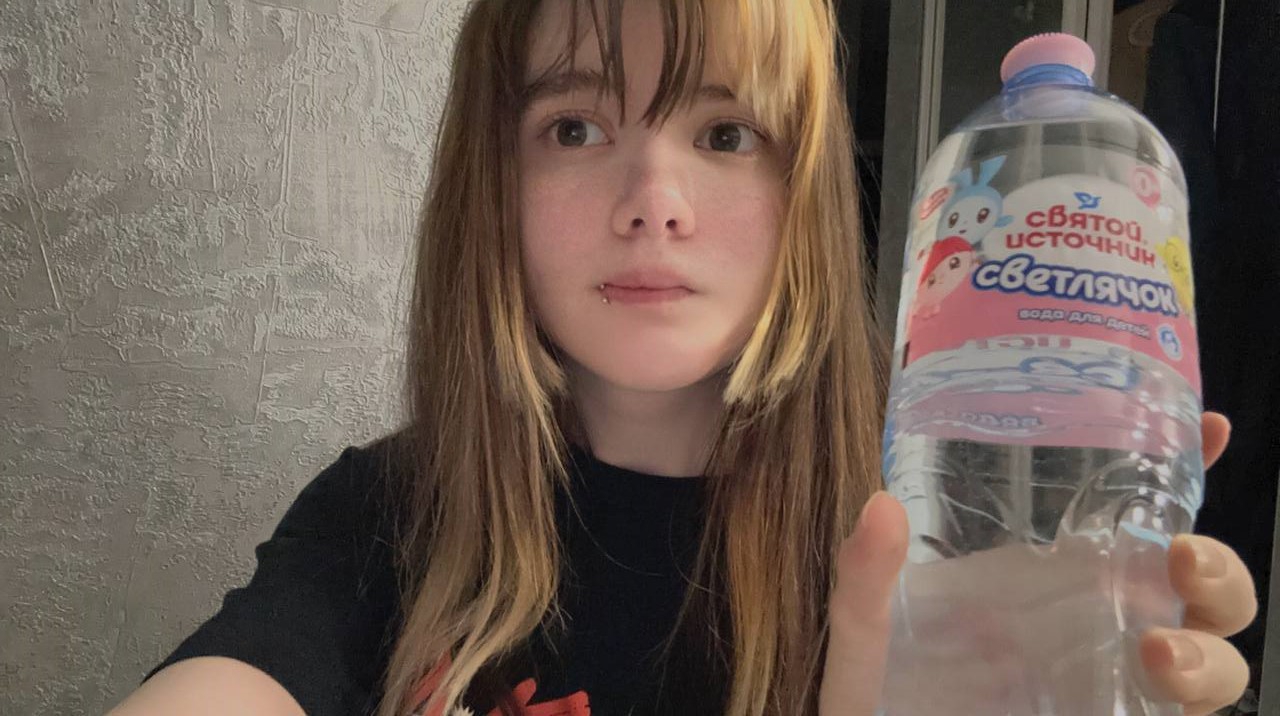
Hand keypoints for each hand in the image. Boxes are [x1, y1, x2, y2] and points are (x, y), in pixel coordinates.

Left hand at [818, 411, 1256, 715]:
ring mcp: (1111, 682)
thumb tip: (881, 504)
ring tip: (1158, 649)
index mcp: (1045, 579)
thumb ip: (867, 573)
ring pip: (1209, 657)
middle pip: (1195, 588)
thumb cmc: (877, 694)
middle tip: (1185, 556)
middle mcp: (1094, 625)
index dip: (1181, 470)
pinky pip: (1181, 713)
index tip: (1209, 429)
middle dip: (1217, 568)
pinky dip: (1196, 693)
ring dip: (1209, 649)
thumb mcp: (865, 625)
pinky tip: (1160, 680)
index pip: (1127, 516)